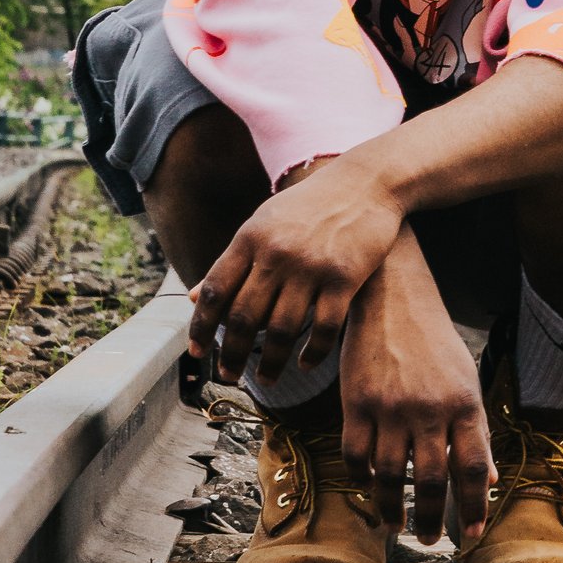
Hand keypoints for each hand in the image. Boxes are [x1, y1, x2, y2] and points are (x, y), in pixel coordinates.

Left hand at [186, 154, 405, 385]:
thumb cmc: (310, 206)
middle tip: (226, 377)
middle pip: (243, 318)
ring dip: (269, 363)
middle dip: (230, 355)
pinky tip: (305, 365)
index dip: (201, 327)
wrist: (366, 182)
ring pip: (281, 330)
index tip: (196, 353)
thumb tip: (195, 298)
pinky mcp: (345, 278)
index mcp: (251, 238)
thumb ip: (232, 261)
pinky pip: (324, 328)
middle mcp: (276, 254)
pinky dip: (312, 353)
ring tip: (265, 380)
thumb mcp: (263, 223)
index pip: (216, 291)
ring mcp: (311, 267)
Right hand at [340, 237, 493, 543]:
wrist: (392, 297)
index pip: (473, 469)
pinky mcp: (356, 402)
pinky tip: (369, 490)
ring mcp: (390, 407)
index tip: (471, 535)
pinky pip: (356, 455)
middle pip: (432, 480)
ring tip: (398, 526)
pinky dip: (362, 480)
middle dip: (432, 520)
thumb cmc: (434, 342)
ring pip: (390, 475)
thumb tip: (489, 478)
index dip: (474, 508)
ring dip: (393, 509)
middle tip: (430, 542)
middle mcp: (429, 409)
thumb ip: (475, 430)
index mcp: (464, 404)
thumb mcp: (466, 380)